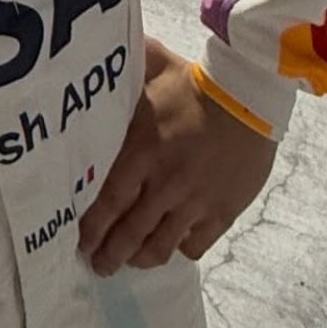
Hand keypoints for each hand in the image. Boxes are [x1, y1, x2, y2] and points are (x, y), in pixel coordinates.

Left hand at [78, 36, 276, 275]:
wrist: (249, 97)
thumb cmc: (190, 86)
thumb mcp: (146, 75)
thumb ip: (116, 78)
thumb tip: (84, 62)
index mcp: (140, 154)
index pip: (107, 202)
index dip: (90, 228)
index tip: (77, 241)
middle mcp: (164, 184)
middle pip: (130, 232)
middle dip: (110, 253)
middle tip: (97, 265)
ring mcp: (195, 201)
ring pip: (162, 244)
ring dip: (141, 258)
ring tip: (128, 262)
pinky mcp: (223, 210)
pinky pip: (196, 243)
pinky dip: (180, 249)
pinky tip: (171, 247)